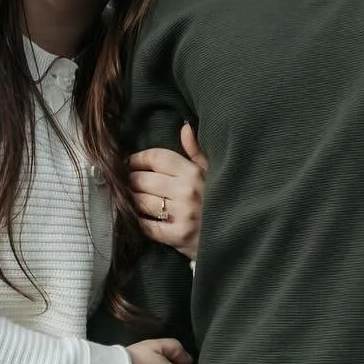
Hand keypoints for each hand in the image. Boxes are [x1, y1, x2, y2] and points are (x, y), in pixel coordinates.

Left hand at [129, 123, 207, 259]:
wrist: (236, 236)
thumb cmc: (219, 201)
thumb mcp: (212, 173)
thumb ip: (196, 151)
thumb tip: (185, 127)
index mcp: (194, 172)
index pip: (157, 158)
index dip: (138, 158)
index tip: (130, 162)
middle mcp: (187, 191)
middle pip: (142, 179)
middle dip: (130, 180)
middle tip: (127, 182)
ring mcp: (182, 214)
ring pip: (140, 201)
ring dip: (131, 200)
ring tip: (131, 198)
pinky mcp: (178, 236)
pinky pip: (145, 225)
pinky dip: (137, 221)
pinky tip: (139, 218)